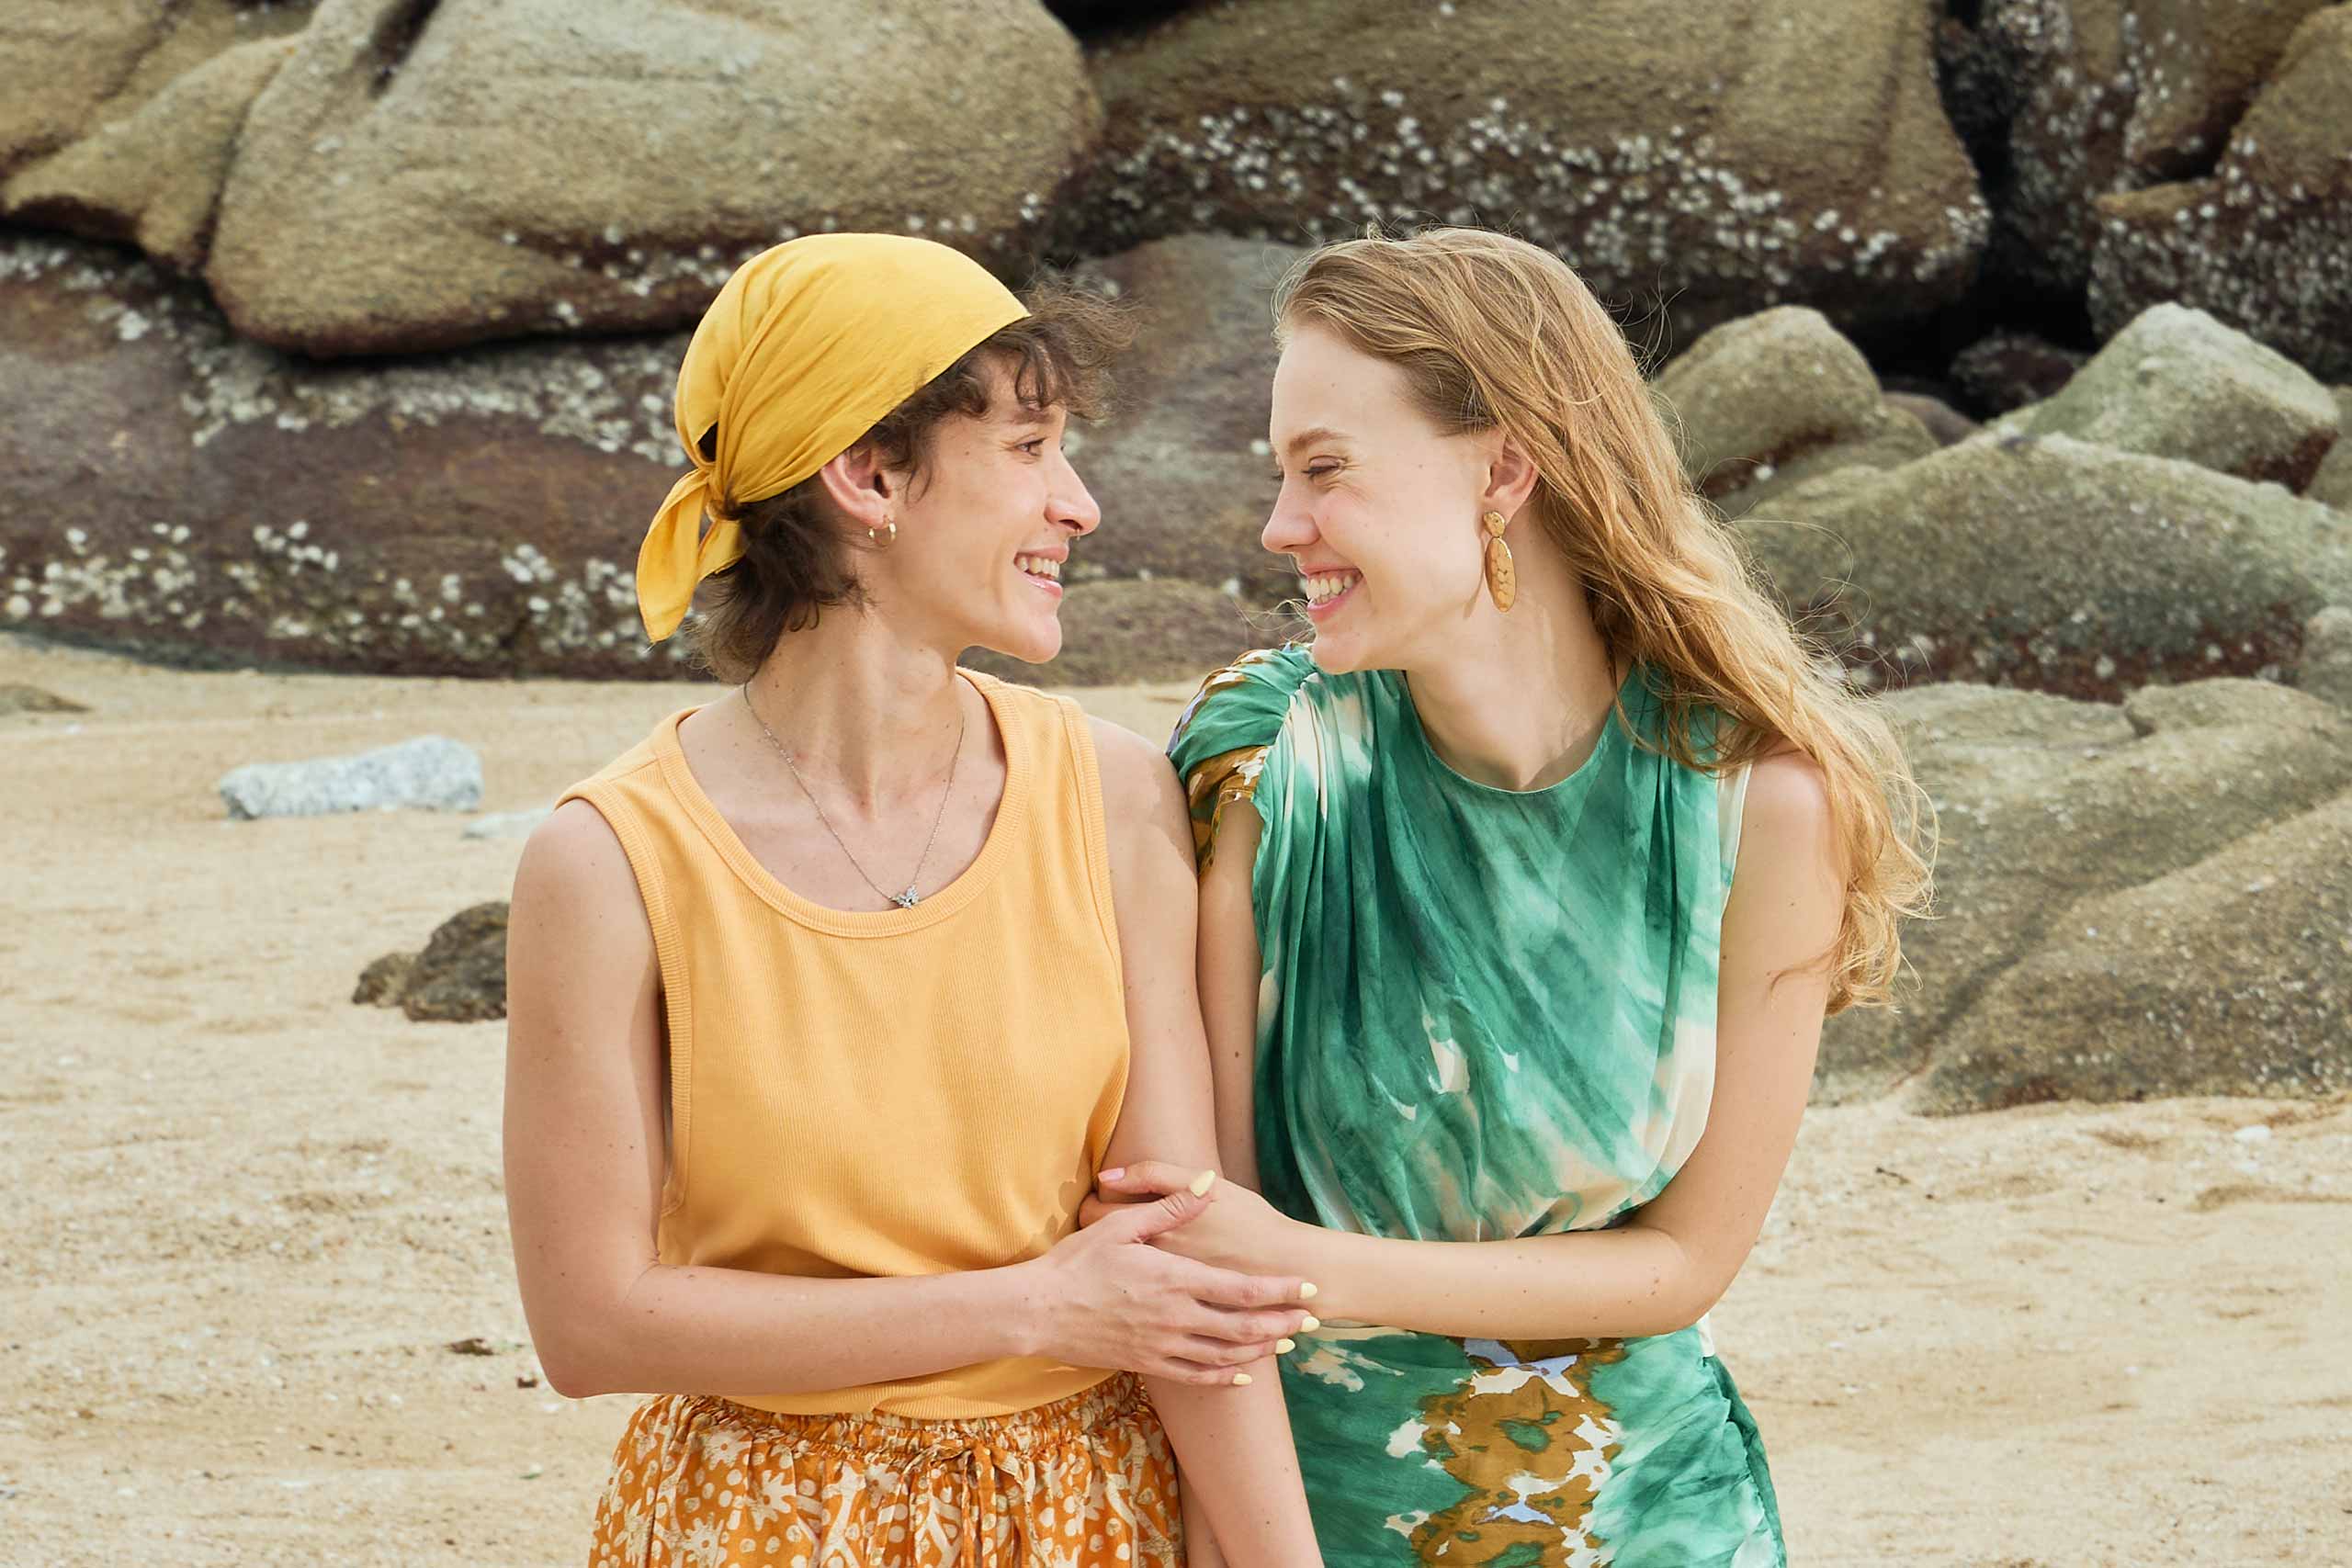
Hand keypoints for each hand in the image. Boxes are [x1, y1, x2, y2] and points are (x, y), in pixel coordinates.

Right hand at [1018, 1186, 1314, 1386]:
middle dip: (1282, 1323)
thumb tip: (1207, 1183)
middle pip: (1243, 1326)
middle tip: (1311, 1320)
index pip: (1240, 1289)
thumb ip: (1169, 1207)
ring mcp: (1162, 1345)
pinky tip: (1243, 1375)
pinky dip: (1224, 1377)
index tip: (1306, 1286)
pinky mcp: (1147, 1363)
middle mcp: (1175, 1317)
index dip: (1278, 1290)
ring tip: (1286, 1343)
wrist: (1038, 1312)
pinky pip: (1195, 1376)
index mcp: (1174, 1279)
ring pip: (1225, 1354)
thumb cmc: (1076, 1264)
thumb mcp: (1120, 1226)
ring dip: (1260, 1349)